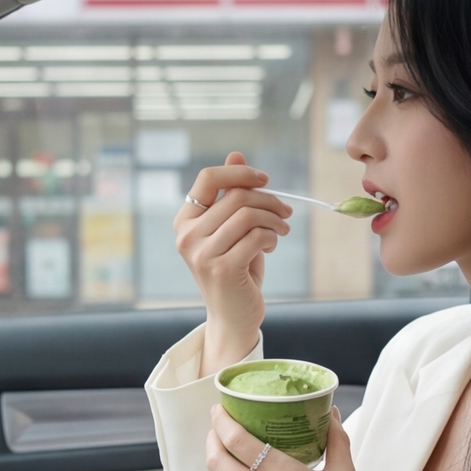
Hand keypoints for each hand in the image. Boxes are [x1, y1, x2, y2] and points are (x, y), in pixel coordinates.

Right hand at [175, 152, 290, 373]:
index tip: (265, 180)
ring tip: (281, 230)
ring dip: (274, 219)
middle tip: (285, 213)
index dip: (241, 173)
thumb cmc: (234, 269)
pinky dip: (271, 237)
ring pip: (248, 215)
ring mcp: (202, 255)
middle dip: (269, 200)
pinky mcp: (222, 270)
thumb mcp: (232, 228)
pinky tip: (271, 246)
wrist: (232, 317)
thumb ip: (231, 194)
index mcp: (184, 222)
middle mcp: (187, 237)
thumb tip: (236, 153)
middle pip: (237, 196)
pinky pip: (257, 236)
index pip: (209, 178)